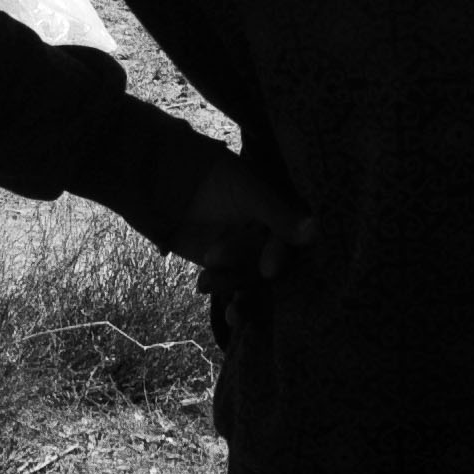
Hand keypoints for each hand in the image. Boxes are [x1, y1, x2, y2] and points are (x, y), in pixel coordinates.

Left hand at [167, 154, 312, 292]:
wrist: (157, 175)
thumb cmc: (206, 173)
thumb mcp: (245, 190)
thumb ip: (278, 212)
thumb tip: (316, 231)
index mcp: (277, 208)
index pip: (287, 236)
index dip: (279, 252)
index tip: (268, 269)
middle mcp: (264, 230)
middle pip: (268, 260)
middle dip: (253, 274)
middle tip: (234, 278)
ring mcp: (242, 248)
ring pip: (248, 274)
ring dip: (233, 283)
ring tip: (208, 284)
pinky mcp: (219, 263)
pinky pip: (228, 282)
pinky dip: (224, 291)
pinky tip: (216, 300)